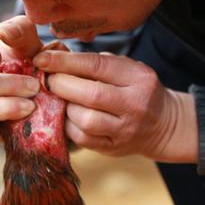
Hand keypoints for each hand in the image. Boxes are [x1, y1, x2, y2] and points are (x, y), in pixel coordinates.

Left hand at [33, 50, 197, 162]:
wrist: (162, 124)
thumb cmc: (136, 89)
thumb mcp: (127, 69)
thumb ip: (97, 63)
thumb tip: (54, 57)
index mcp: (139, 77)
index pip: (97, 65)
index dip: (65, 61)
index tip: (41, 59)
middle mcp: (135, 104)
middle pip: (90, 95)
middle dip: (61, 85)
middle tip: (47, 80)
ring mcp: (125, 129)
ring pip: (85, 120)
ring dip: (64, 107)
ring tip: (59, 99)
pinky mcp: (114, 148)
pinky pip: (83, 139)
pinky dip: (68, 125)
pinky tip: (66, 116)